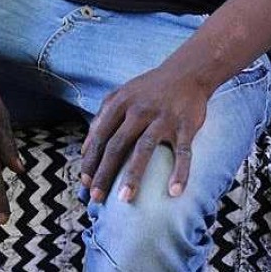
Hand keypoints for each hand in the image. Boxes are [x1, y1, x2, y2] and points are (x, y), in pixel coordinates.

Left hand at [79, 64, 209, 203]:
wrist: (186, 73)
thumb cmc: (148, 90)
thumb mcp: (121, 96)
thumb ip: (102, 118)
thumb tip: (84, 150)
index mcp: (120, 103)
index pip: (100, 136)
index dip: (90, 160)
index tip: (84, 183)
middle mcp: (139, 110)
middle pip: (117, 145)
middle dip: (104, 172)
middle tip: (96, 197)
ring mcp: (163, 118)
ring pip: (144, 148)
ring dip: (134, 175)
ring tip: (125, 198)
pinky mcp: (185, 126)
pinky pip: (183, 152)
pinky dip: (180, 172)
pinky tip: (174, 192)